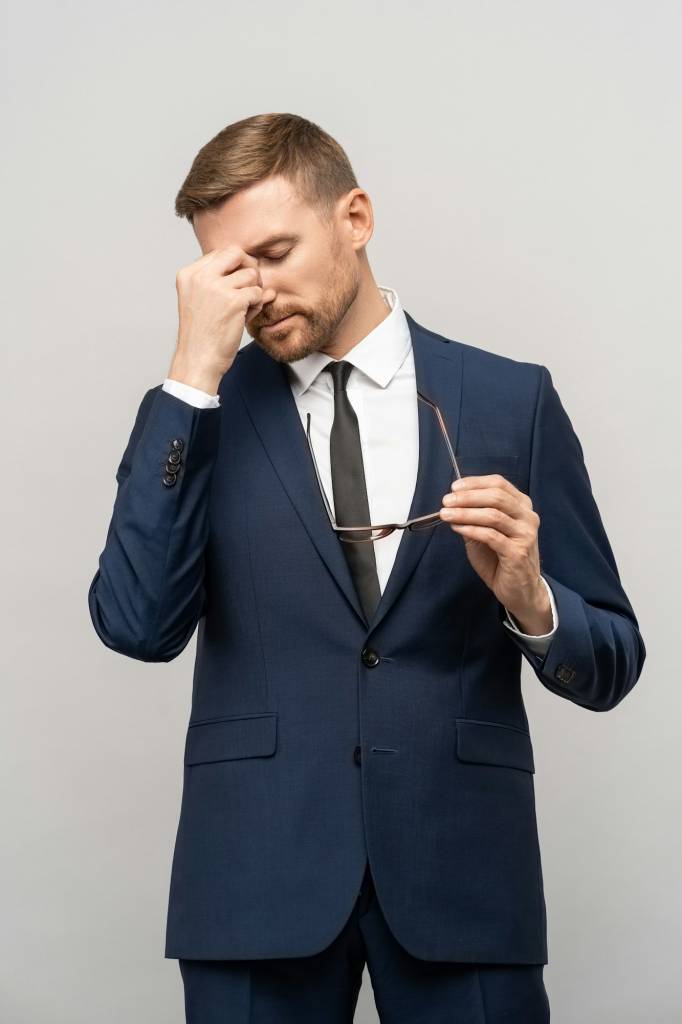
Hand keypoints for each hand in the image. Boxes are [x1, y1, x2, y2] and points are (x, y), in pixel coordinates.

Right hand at [169, 246, 276, 392]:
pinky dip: (257, 304)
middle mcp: (200, 276)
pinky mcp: (233, 301)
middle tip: (250, 287)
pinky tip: (246, 316)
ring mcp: (217, 287)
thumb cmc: (201, 335)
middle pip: (236, 253)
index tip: (238, 282)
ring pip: (251, 274)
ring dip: (254, 290)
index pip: (221, 253)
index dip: (235, 265)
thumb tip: (256, 270)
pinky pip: (258, 293)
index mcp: (189, 274)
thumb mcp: (202, 302)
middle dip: (249, 267)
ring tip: (245, 307)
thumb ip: (224, 283)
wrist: (197, 360)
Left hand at [440, 474, 552, 632]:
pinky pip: (491, 535)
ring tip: (446, 514)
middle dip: (467, 497)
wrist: (519, 590)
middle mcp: (527, 517)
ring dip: (465, 513)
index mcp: (522, 506)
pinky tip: (457, 528)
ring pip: (493, 515)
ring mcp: (525, 534)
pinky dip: (471, 529)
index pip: (499, 484)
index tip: (454, 487)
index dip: (475, 483)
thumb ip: (473, 517)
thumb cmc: (501, 560)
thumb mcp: (485, 533)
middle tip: (447, 501)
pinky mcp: (518, 552)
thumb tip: (452, 504)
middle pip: (496, 496)